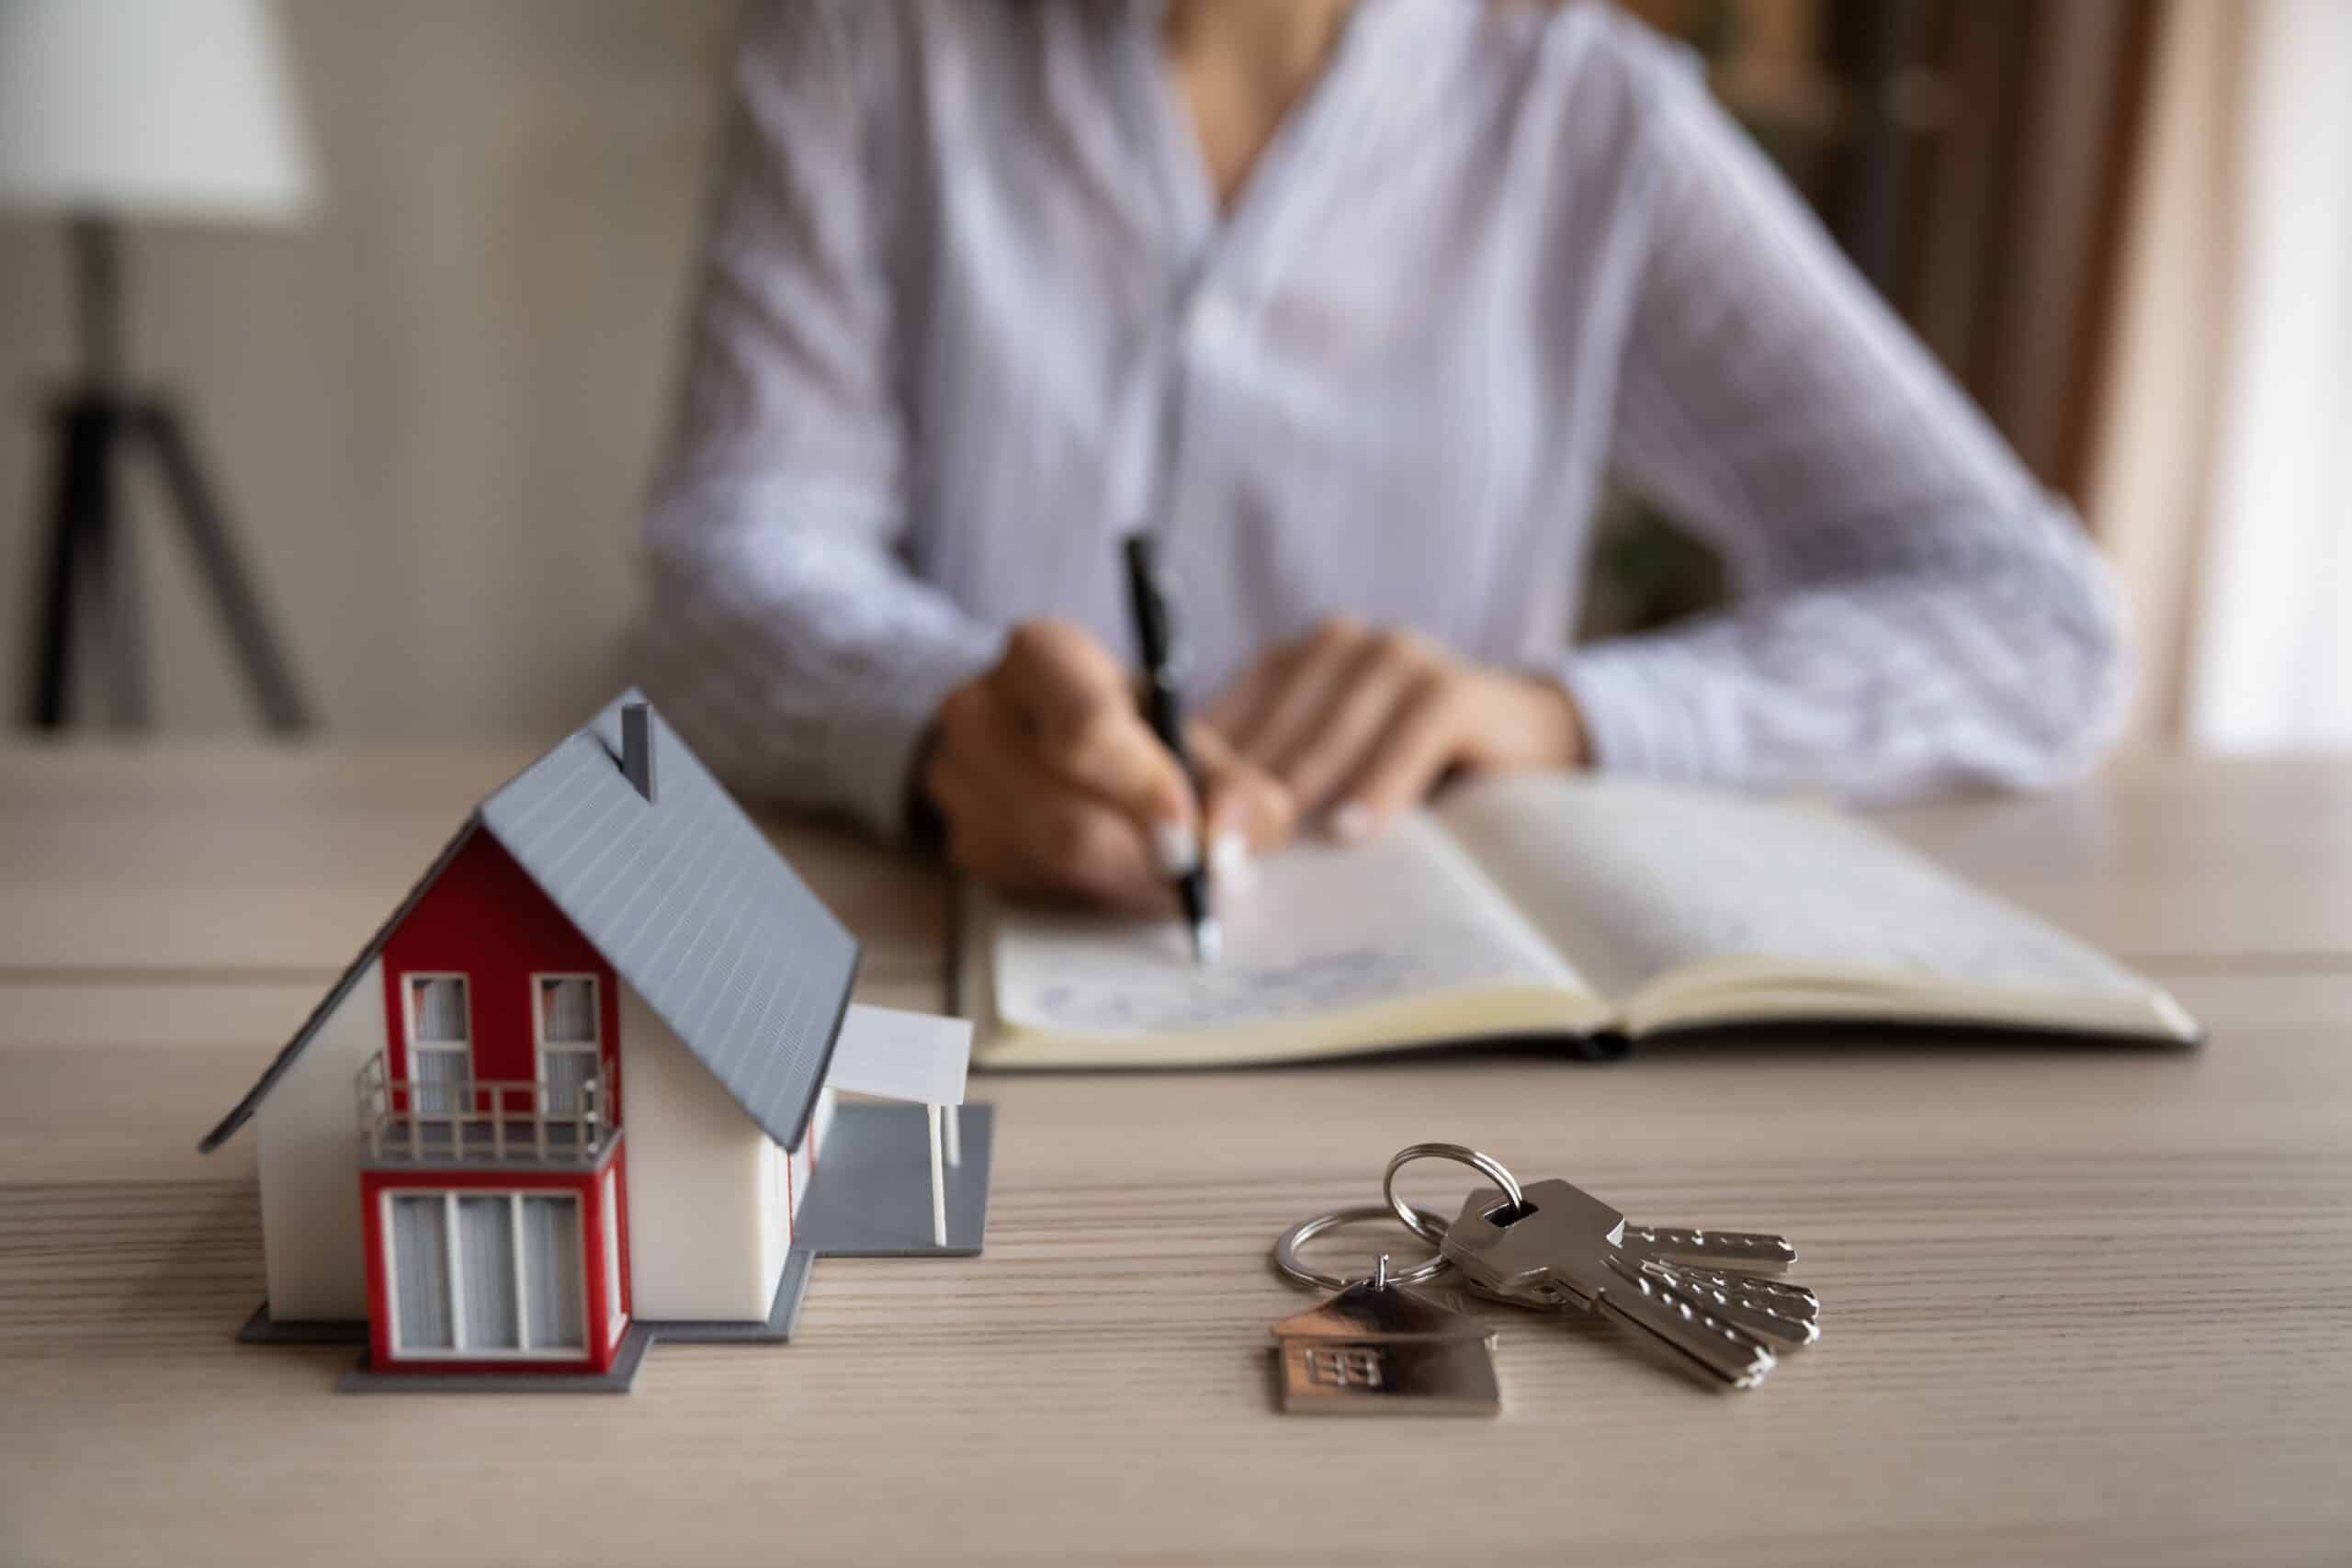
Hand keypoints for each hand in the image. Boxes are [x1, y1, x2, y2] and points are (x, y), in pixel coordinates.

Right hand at [921, 620, 1297, 911]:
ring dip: (1129, 881)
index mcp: (1042, 655)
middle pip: (1068, 820)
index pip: (1086, 733)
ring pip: (1054, 864)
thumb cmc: (1131, 725)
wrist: (1049, 733)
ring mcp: (958, 782)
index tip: (1192, 828)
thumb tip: (1227, 842)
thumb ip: (1233, 784)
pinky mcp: (963, 841)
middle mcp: (979, 711)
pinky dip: (1094, 892)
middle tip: (1200, 868)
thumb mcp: (1190, 731)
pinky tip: (1122, 867)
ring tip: (1172, 867)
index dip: (1146, 791)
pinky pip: (1037, 889)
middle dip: (1146, 859)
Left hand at [1207, 615, 1586, 838]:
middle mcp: (1341, 646)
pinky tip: (1351, 831)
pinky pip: (1408, 738)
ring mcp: (1399, 657)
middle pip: (1272, 729)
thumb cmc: (1406, 766)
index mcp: (1295, 660)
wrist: (1523, 742)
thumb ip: (1272, 785)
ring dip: (1293, 797)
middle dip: (1239, 796)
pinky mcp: (1453, 688)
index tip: (1176, 832)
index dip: (1199, 777)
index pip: (1229, 716)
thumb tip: (1200, 839)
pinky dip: (1378, 786)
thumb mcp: (1331, 769)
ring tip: (1262, 851)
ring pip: (1329, 734)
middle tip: (1209, 855)